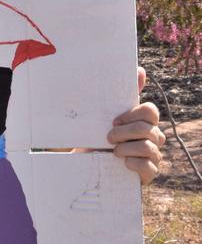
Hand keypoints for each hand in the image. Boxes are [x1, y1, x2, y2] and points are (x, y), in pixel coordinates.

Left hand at [106, 67, 165, 185]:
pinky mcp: (150, 173)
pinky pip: (147, 166)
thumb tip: (140, 70)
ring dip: (125, 149)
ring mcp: (154, 156)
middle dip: (123, 133)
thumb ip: (122, 95)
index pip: (150, 110)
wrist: (90, 165)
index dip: (131, 114)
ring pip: (147, 146)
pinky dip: (131, 164)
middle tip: (108, 138)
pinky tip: (122, 164)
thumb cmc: (100, 139)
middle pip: (146, 128)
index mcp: (145, 122)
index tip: (113, 121)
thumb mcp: (106, 117)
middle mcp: (154, 137)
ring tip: (113, 152)